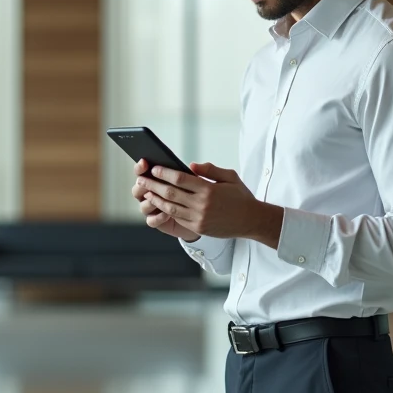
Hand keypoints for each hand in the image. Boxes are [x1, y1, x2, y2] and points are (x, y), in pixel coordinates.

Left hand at [138, 162, 283, 245]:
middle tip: (141, 179)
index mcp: (209, 189)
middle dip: (153, 185)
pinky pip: (178, 218)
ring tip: (145, 192)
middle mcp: (202, 204)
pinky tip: (159, 204)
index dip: (164, 173)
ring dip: (156, 199)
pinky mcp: (198, 227)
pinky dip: (166, 210)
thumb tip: (189, 166)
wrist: (251, 220)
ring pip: (170, 207)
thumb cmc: (241, 196)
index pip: (180, 179)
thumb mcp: (230, 177)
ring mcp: (199, 217)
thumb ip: (210, 169)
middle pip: (171, 193)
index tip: (154, 168)